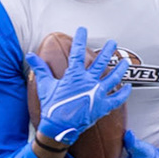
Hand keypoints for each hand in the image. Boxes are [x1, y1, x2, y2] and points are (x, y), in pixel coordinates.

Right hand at [24, 27, 130, 147]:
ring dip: (121, 68)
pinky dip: (124, 93)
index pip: (77, 52)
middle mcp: (89, 82)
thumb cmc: (52, 107)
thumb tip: (30, 55)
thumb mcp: (45, 86)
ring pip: (114, 77)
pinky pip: (117, 98)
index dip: (80, 39)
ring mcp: (98, 94)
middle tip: (112, 43)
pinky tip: (128, 87)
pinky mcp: (103, 106)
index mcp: (74, 76)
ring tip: (125, 61)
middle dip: (108, 50)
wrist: (59, 128)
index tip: (82, 29)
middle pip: (101, 62)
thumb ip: (40, 68)